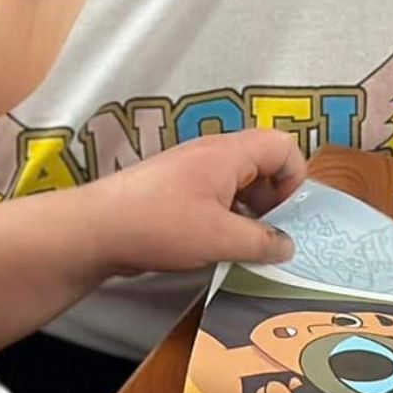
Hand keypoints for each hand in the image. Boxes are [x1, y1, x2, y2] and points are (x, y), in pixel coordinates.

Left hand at [85, 129, 305, 275]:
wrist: (97, 229)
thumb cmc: (159, 224)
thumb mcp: (220, 238)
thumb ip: (262, 242)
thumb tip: (287, 246)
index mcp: (228, 153)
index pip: (282, 146)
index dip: (295, 179)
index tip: (288, 216)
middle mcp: (211, 155)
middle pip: (262, 164)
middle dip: (274, 199)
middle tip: (269, 235)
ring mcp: (191, 171)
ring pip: (238, 184)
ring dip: (249, 212)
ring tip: (245, 246)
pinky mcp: (175, 191)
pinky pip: (215, 197)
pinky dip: (226, 217)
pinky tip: (217, 246)